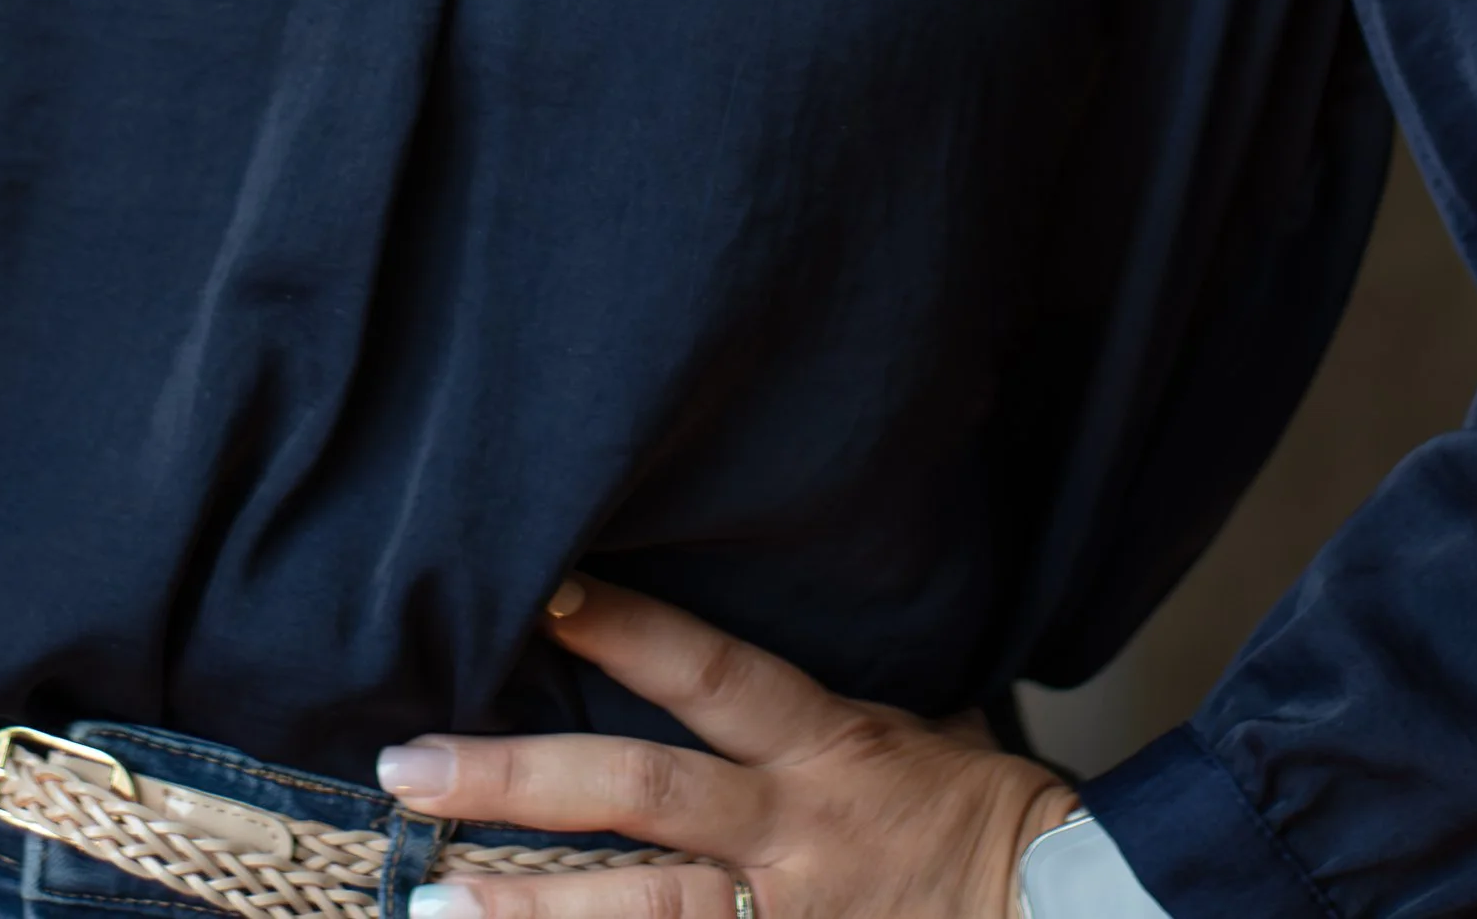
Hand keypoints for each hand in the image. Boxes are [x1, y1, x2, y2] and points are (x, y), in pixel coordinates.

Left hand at [377, 579, 1078, 918]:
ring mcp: (789, 917)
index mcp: (824, 744)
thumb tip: (709, 651)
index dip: (628, 628)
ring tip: (431, 907)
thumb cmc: (976, 815)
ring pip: (643, 912)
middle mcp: (792, 830)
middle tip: (412, 767)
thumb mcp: (904, 728)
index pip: (710, 674)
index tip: (539, 589)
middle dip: (521, 781)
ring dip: (530, 914)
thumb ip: (803, 707)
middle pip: (641, 794)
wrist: (1064, 913)